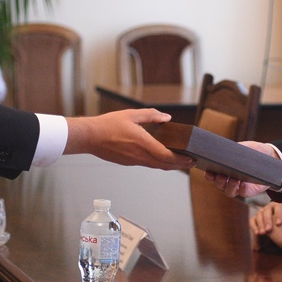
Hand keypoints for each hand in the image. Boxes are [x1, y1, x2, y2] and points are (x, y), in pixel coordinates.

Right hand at [63, 109, 193, 169]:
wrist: (90, 137)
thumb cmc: (108, 125)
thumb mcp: (132, 114)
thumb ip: (151, 115)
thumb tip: (167, 117)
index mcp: (143, 144)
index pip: (166, 156)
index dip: (181, 160)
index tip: (191, 159)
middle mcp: (139, 156)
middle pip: (164, 165)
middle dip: (179, 165)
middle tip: (191, 162)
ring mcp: (133, 161)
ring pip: (155, 166)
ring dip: (169, 165)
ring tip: (179, 161)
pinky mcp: (127, 162)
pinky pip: (146, 164)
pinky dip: (157, 162)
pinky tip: (159, 157)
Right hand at [206, 141, 278, 197]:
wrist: (270, 156)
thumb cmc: (253, 151)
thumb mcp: (243, 147)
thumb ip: (235, 150)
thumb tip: (228, 151)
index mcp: (224, 168)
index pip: (212, 174)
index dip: (209, 175)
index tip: (208, 172)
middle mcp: (229, 179)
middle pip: (219, 184)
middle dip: (218, 181)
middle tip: (221, 176)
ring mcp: (239, 186)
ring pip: (228, 191)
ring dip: (229, 187)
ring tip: (234, 180)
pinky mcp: (249, 190)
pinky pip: (243, 193)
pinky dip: (242, 190)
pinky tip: (243, 184)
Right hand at [250, 202, 281, 252]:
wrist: (281, 228)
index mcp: (279, 205)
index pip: (278, 206)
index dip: (278, 214)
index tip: (279, 224)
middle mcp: (269, 207)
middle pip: (266, 211)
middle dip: (267, 220)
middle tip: (268, 230)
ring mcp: (261, 212)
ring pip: (258, 216)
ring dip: (259, 225)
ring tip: (262, 234)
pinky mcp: (255, 219)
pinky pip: (252, 221)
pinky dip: (254, 227)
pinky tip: (257, 234)